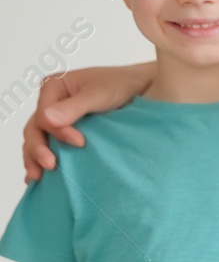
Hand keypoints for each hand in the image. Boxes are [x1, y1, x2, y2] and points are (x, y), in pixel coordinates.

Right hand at [22, 63, 155, 181]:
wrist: (141, 88)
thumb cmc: (121, 85)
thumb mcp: (98, 94)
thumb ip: (73, 107)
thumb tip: (46, 120)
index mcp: (53, 87)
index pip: (44, 115)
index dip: (56, 131)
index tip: (79, 142)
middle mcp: (50, 102)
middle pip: (35, 129)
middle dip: (38, 149)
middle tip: (50, 165)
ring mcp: (57, 117)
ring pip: (38, 139)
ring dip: (35, 158)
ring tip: (37, 177)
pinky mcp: (66, 129)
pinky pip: (50, 144)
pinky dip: (43, 157)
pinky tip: (41, 176)